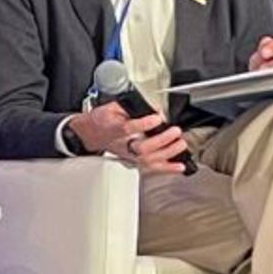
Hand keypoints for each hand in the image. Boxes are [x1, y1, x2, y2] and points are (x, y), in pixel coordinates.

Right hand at [67, 101, 187, 171]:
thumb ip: (127, 105)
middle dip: (161, 141)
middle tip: (175, 131)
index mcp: (114, 128)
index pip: (128, 129)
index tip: (157, 118)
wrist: (92, 134)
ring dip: (168, 153)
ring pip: (148, 159)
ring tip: (181, 144)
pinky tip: (179, 166)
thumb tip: (148, 105)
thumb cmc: (102, 121)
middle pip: (142, 148)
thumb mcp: (110, 107)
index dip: (144, 124)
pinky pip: (152, 167)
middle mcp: (122, 145)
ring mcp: (129, 155)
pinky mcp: (135, 161)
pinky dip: (168, 168)